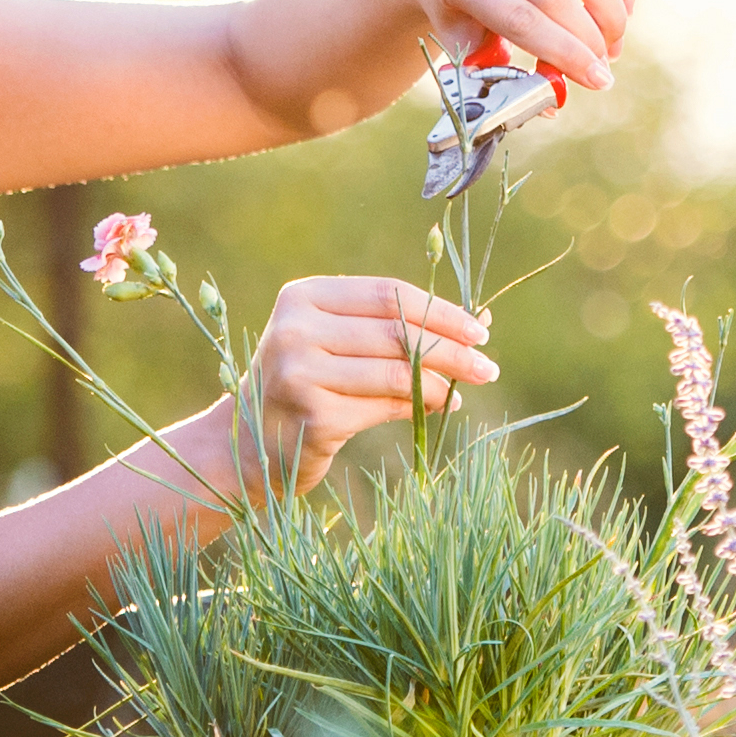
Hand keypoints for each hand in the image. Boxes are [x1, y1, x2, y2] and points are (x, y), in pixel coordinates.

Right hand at [222, 274, 496, 496]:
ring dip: (445, 380)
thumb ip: (392, 328)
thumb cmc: (305, 383)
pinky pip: (386, 406)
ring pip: (397, 371)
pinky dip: (422, 405)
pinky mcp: (315, 415)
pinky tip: (443, 406)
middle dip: (452, 347)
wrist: (248, 442)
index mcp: (302, 296)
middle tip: (487, 364)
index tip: (478, 329)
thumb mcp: (334, 342)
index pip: (386, 294)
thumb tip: (477, 322)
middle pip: (396, 331)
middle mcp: (296, 329)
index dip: (438, 310)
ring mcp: (301, 373)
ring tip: (471, 385)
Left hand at [409, 0, 637, 93]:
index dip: (565, 53)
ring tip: (614, 42)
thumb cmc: (464, 11)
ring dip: (611, 11)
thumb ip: (507, 73)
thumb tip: (554, 100)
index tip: (597, 80)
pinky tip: (622, 6)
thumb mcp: (469, 46)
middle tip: (606, 68)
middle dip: (591, 38)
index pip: (520, 19)